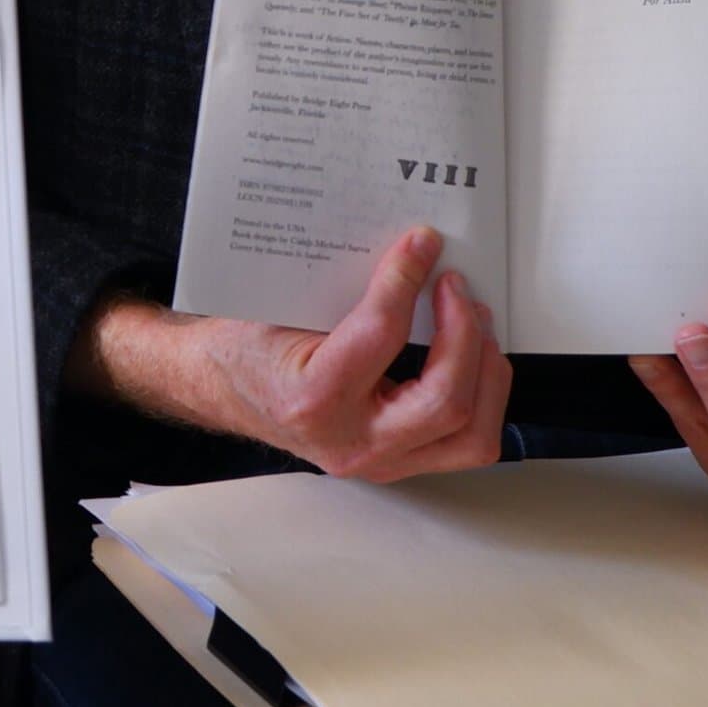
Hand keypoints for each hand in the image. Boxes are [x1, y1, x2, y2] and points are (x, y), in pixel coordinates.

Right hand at [77, 225, 509, 481]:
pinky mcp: (396, 462)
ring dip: (487, 374)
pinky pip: (463, 442)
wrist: (220, 387)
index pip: (381, 337)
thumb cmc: (245, 349)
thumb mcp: (280, 307)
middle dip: (465, 335)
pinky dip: (480, 397)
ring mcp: (379, 461)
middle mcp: (350, 442)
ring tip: (475, 325)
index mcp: (313, 400)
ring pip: (471, 437)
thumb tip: (408, 248)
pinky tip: (471, 358)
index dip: (408, 280)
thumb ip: (346, 286)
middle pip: (446, 402)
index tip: (422, 244)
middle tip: (456, 288)